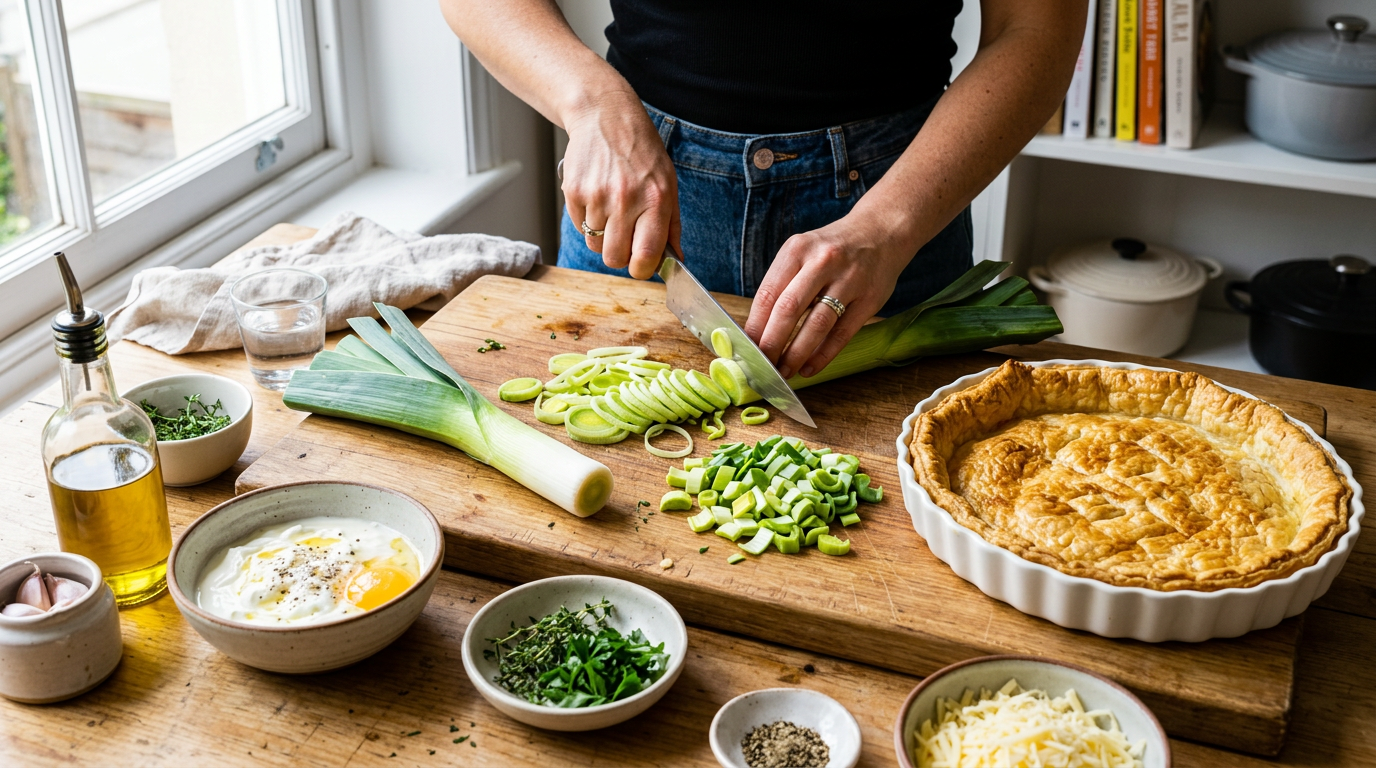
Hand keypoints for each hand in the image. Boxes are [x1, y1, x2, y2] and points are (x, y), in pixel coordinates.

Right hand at [561, 92, 680, 278]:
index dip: (641, 269)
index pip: (646, 255)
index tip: (640, 266)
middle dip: (619, 256)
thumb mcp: (668, 184)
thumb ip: (672, 226)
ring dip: (603, 235)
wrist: (606, 117)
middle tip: (624, 238)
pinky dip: (587, 220)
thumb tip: (675, 261)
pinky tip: (597, 198)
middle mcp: (626, 199)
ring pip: (595, 245)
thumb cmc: (641, 153)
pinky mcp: (574, 191)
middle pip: (614, 258)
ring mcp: (597, 195)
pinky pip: (579, 227)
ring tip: (611, 209)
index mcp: (655, 200)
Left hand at [743, 214, 910, 379]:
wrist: (881, 231)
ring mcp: (849, 279)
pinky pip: (842, 333)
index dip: (754, 326)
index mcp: (797, 249)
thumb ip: (783, 285)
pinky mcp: (870, 299)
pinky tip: (810, 368)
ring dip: (797, 353)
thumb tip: (757, 330)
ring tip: (785, 371)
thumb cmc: (832, 250)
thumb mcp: (803, 253)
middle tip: (763, 366)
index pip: (768, 294)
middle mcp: (822, 261)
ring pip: (817, 324)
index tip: (746, 349)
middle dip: (772, 343)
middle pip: (789, 309)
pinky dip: (823, 355)